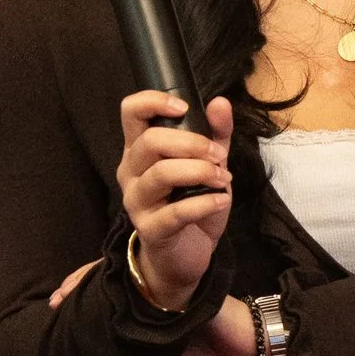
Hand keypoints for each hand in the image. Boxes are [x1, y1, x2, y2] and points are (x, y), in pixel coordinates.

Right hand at [117, 91, 234, 311]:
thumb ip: (216, 134)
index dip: (153, 102)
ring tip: (224, 179)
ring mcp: (137, 201)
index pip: (130, 113)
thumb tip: (219, 103)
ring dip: (201, 172)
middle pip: (151, 142)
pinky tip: (222, 200)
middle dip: (193, 144)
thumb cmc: (193, 203)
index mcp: (140, 150)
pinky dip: (205, 202)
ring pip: (162, 174)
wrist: (189, 253)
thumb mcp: (209, 164)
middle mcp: (131, 172)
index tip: (183, 108)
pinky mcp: (150, 229)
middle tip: (220, 157)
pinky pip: (176, 212)